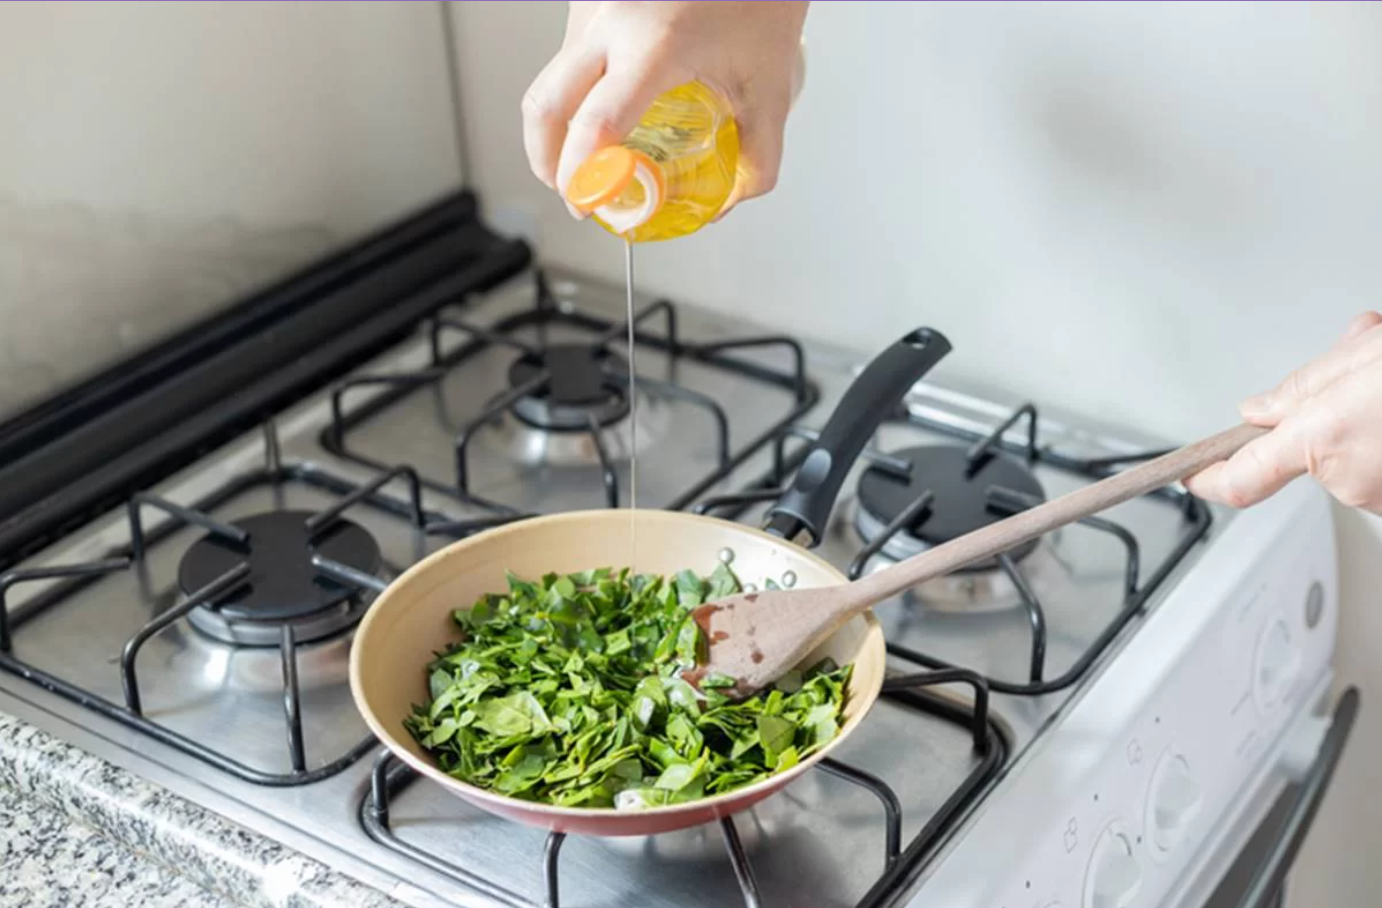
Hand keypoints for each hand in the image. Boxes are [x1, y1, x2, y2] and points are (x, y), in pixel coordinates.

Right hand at [522, 1, 807, 218]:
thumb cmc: (758, 1)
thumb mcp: (769, 88)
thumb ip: (758, 157)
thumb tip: (730, 201)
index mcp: (653, 45)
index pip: (596, 124)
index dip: (582, 176)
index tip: (588, 204)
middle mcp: (611, 22)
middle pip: (546, 105)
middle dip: (547, 161)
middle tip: (573, 191)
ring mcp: (593, 7)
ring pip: (550, 79)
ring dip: (560, 126)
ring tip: (593, 156)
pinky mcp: (589, 0)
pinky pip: (567, 56)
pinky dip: (575, 93)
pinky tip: (605, 107)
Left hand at [1185, 311, 1381, 513]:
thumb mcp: (1369, 355)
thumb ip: (1304, 384)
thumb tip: (1259, 409)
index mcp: (1325, 437)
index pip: (1240, 477)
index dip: (1208, 479)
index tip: (1190, 476)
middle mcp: (1350, 479)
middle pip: (1302, 451)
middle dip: (1319, 414)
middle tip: (1356, 376)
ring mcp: (1378, 496)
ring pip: (1341, 457)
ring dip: (1354, 423)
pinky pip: (1371, 468)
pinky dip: (1377, 439)